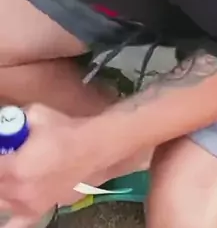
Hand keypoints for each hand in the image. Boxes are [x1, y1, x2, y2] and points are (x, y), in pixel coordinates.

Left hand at [0, 104, 98, 226]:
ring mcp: (28, 205)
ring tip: (12, 173)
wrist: (93, 148)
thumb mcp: (36, 114)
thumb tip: (7, 121)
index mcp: (15, 168)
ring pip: (1, 202)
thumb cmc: (65, 131)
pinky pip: (16, 224)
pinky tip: (13, 202)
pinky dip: (9, 218)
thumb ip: (14, 119)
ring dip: (3, 187)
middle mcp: (18, 192)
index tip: (2, 149)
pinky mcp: (38, 210)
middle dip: (1, 171)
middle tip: (9, 157)